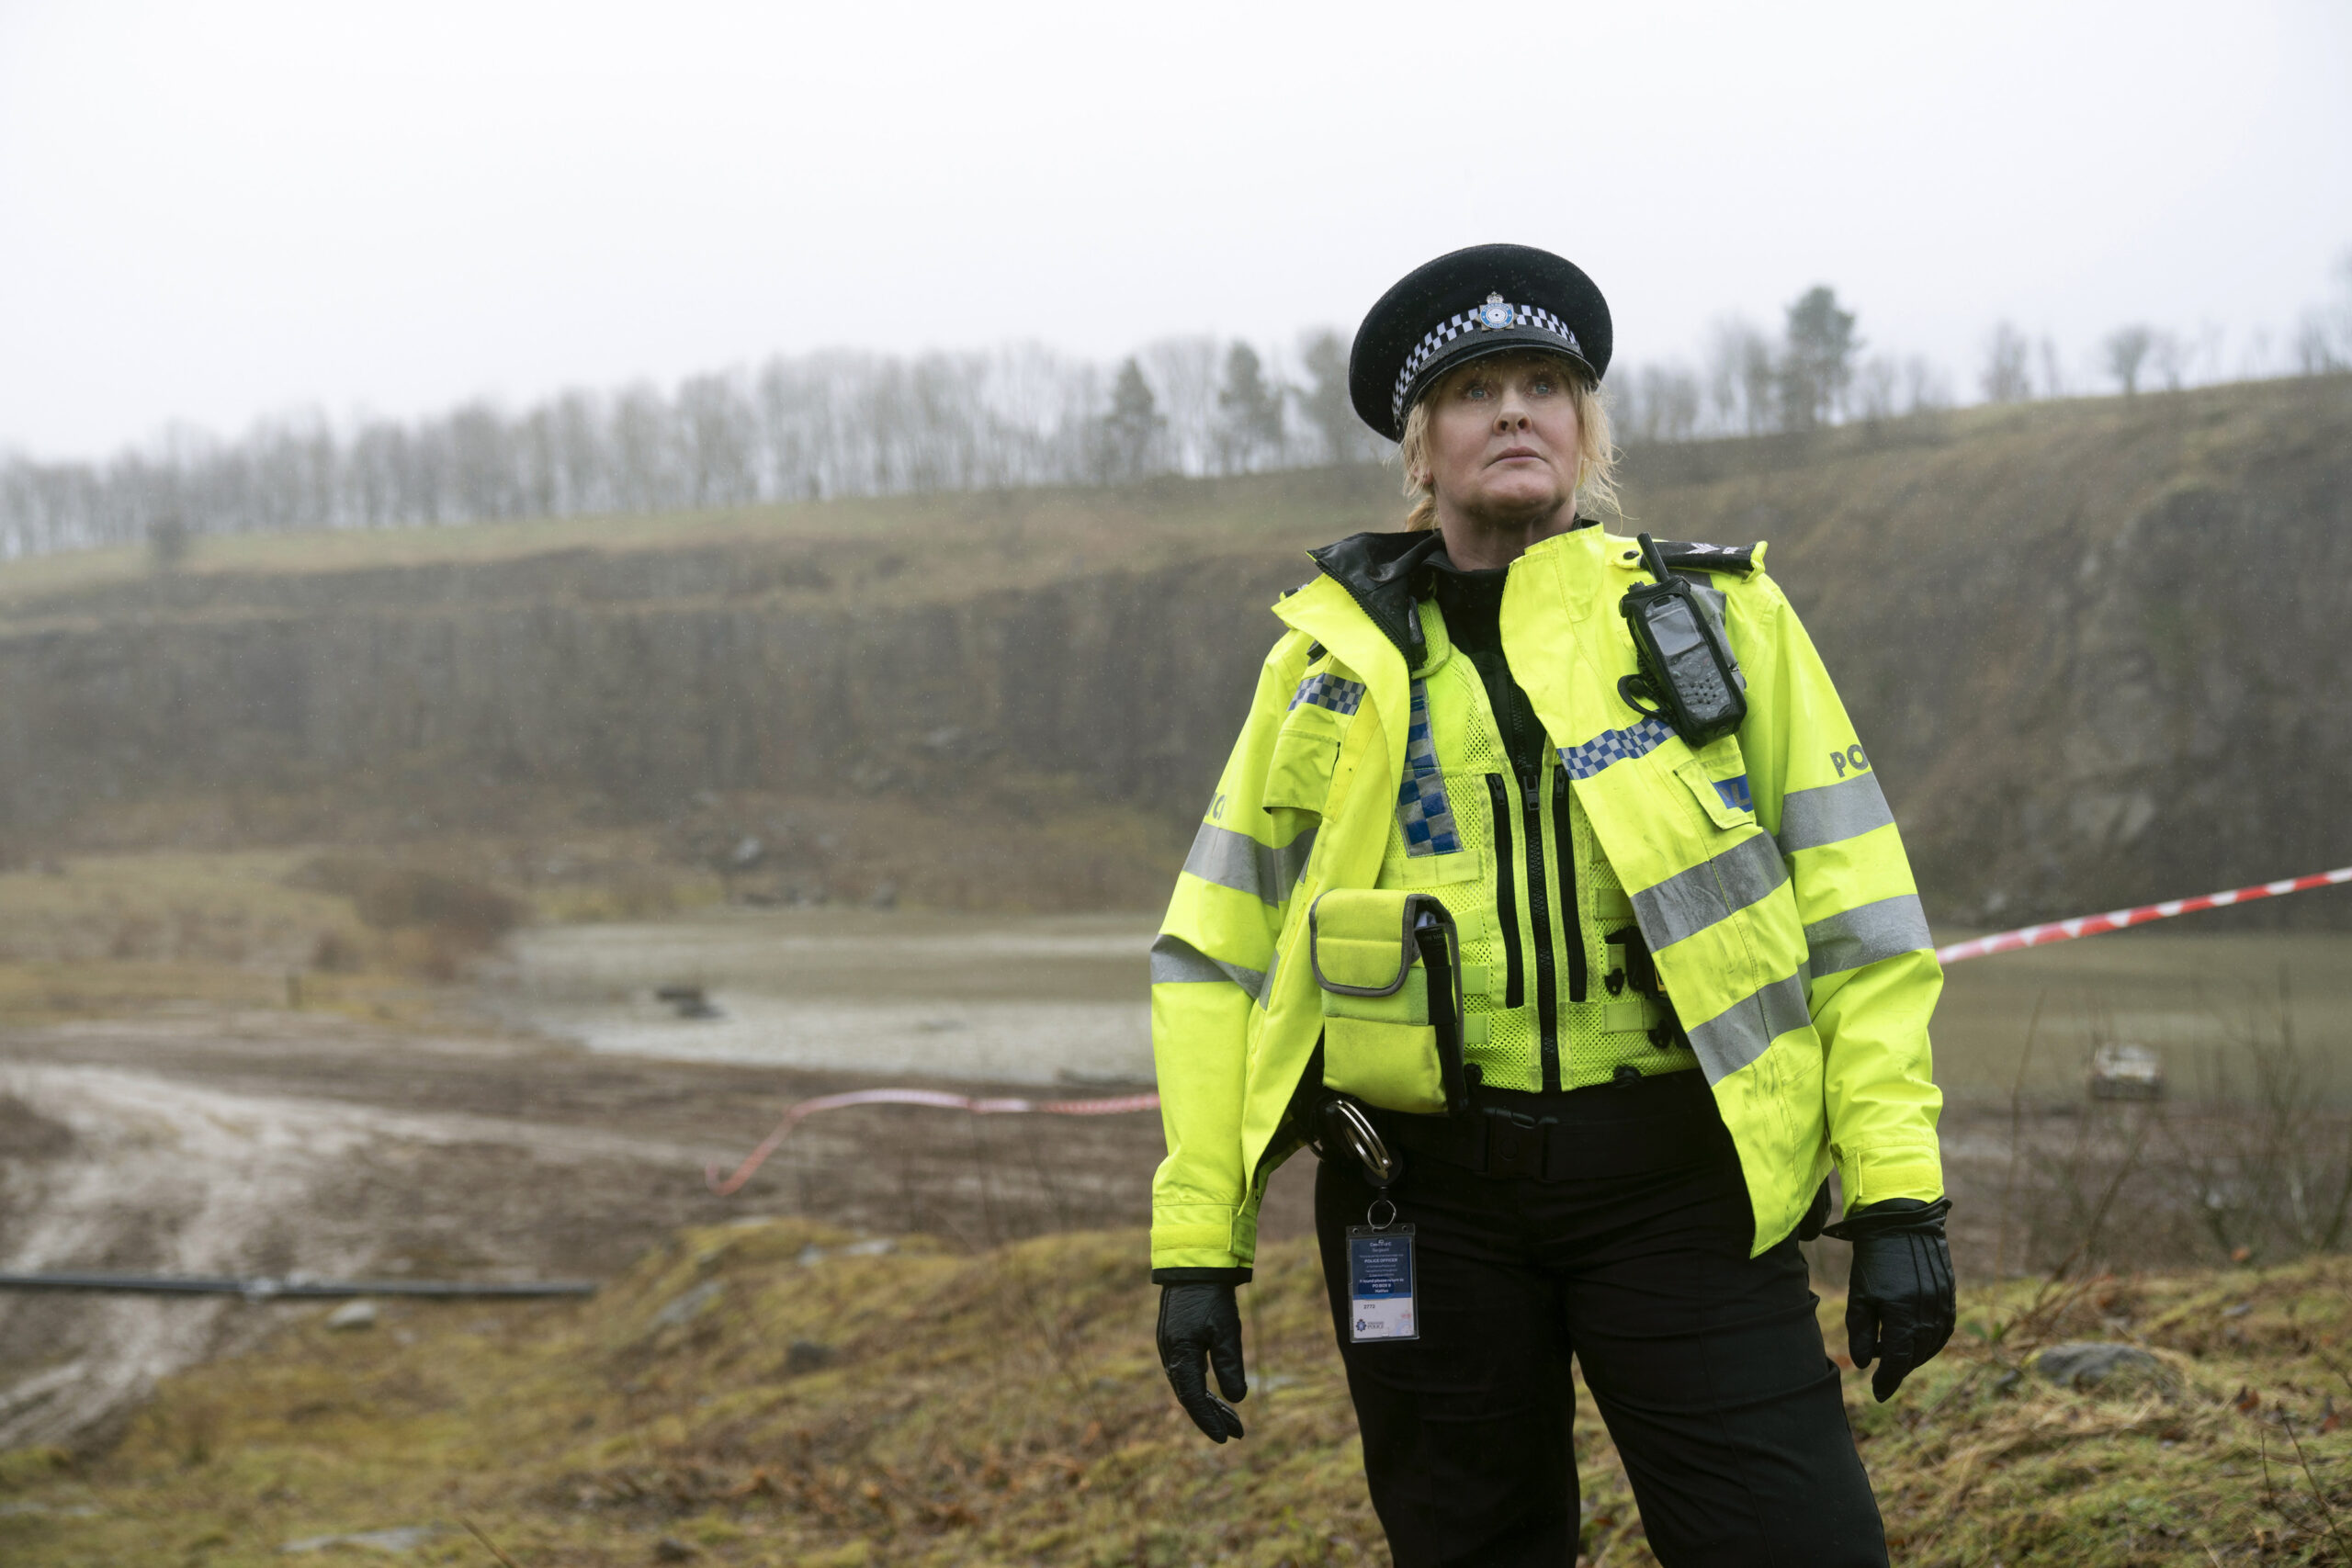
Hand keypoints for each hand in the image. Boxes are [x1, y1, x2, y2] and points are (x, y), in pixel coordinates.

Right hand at [1157, 1282, 1246, 1441]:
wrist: (1193, 1265)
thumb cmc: (1212, 1297)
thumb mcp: (1227, 1331)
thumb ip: (1230, 1366)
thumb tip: (1237, 1400)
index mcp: (1181, 1355)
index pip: (1194, 1399)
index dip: (1209, 1422)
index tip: (1226, 1439)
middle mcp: (1171, 1355)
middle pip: (1191, 1397)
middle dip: (1213, 1417)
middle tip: (1237, 1433)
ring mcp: (1170, 1348)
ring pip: (1189, 1386)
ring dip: (1209, 1403)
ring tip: (1233, 1419)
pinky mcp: (1174, 1340)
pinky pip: (1187, 1372)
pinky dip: (1202, 1387)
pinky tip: (1217, 1395)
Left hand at [1827, 1197, 1954, 1402]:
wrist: (1902, 1222)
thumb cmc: (1874, 1258)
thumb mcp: (1859, 1295)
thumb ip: (1861, 1332)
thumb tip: (1863, 1364)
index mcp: (1903, 1316)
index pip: (1897, 1361)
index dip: (1887, 1380)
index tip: (1878, 1393)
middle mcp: (1928, 1314)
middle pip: (1915, 1356)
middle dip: (1898, 1368)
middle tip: (1882, 1373)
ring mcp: (1942, 1306)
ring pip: (1931, 1346)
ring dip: (1914, 1356)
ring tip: (1894, 1355)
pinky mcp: (1950, 1296)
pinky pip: (1943, 1331)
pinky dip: (1930, 1342)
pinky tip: (1915, 1341)